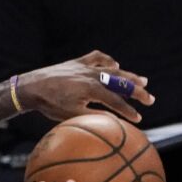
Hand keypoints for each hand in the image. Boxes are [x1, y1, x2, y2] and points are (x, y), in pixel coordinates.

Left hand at [19, 51, 154, 123]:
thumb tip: (110, 123)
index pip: (116, 101)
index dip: (128, 111)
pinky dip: (108, 61)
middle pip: (121, 82)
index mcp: (91, 89)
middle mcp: (92, 75)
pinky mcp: (78, 62)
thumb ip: (93, 116)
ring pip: (113, 70)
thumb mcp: (72, 115)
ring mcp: (85, 67)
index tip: (139, 119)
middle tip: (150, 99)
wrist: (31, 86)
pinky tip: (115, 65)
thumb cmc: (49, 104)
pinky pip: (97, 58)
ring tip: (144, 80)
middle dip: (137, 91)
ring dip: (129, 76)